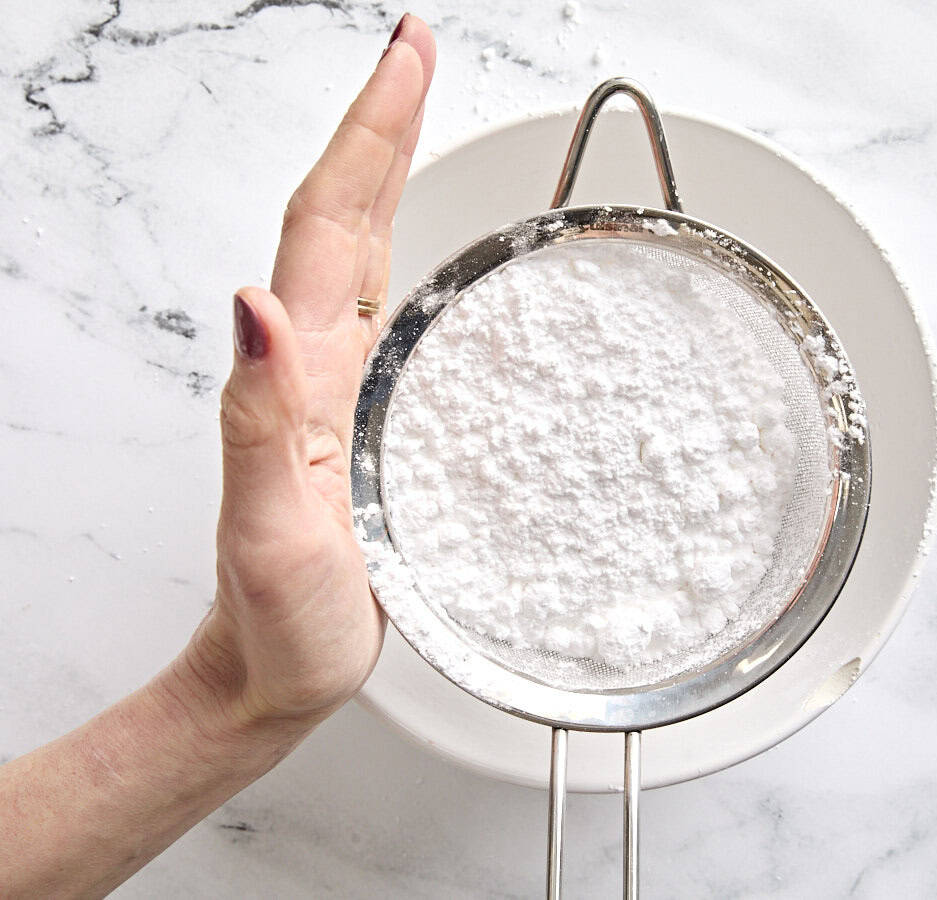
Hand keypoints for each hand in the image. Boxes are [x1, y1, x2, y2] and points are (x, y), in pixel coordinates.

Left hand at [190, 15, 436, 727]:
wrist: (271, 671)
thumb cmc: (275, 618)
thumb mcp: (267, 530)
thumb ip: (258, 420)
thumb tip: (251, 300)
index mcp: (301, 377)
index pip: (330, 225)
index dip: (368, 136)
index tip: (406, 59)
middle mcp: (314, 367)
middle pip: (344, 214)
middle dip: (381, 123)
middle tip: (417, 52)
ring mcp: (338, 387)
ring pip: (360, 250)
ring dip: (387, 169)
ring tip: (419, 111)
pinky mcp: (362, 415)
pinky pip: (383, 308)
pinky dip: (402, 246)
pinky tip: (425, 240)